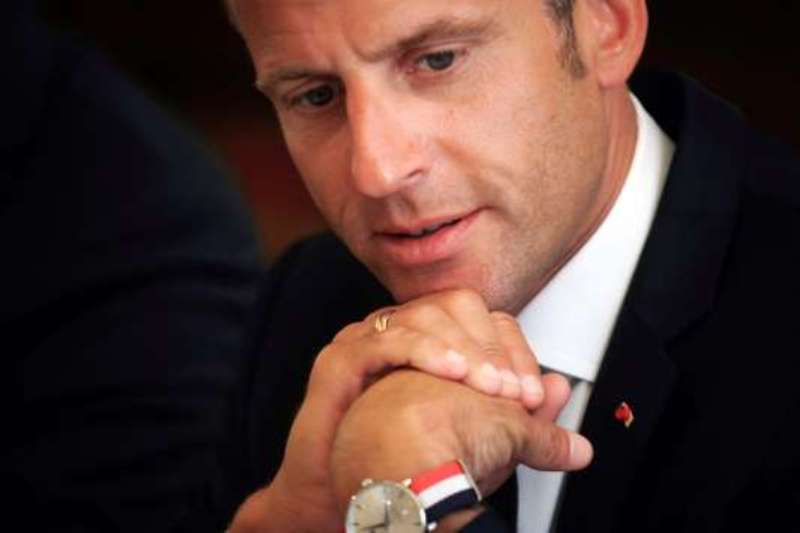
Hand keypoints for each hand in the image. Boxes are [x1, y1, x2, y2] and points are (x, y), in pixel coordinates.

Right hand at [229, 289, 546, 531]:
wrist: (364, 500)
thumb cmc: (415, 467)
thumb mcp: (486, 438)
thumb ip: (525, 414)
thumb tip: (561, 390)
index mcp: (436, 343)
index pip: (485, 320)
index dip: (515, 352)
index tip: (535, 395)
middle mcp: (404, 333)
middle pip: (458, 306)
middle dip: (494, 348)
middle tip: (518, 395)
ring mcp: (371, 339)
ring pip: (426, 316)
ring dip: (467, 351)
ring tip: (492, 389)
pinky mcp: (343, 358)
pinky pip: (389, 339)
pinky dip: (426, 351)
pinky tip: (454, 374)